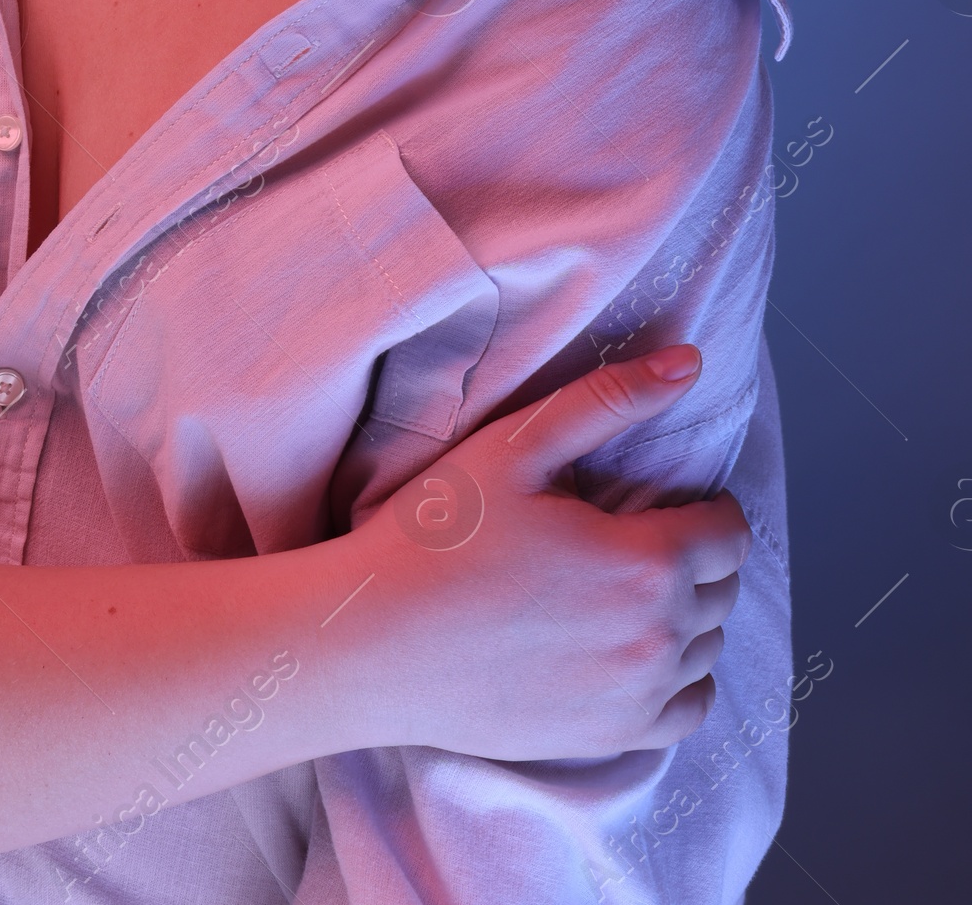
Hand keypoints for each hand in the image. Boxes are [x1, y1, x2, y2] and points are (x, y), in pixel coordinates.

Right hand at [347, 345, 749, 761]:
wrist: (374, 640)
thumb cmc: (439, 534)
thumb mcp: (517, 446)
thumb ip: (609, 400)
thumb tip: (688, 364)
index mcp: (642, 560)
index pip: (728, 533)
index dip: (709, 506)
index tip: (671, 499)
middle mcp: (655, 637)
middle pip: (723, 590)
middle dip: (697, 555)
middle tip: (643, 535)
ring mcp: (634, 696)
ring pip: (708, 649)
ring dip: (689, 614)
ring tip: (632, 587)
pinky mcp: (608, 737)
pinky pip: (688, 711)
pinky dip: (680, 679)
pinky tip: (636, 651)